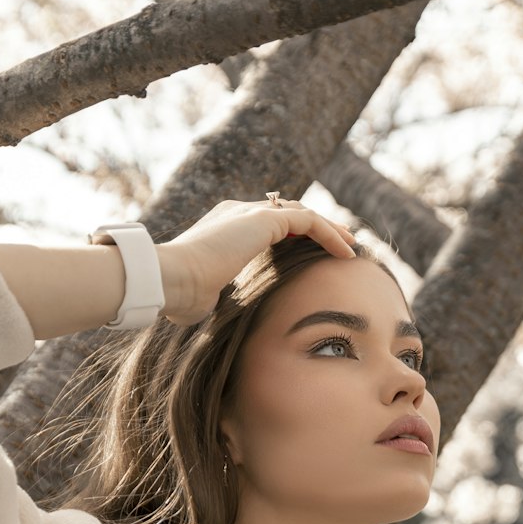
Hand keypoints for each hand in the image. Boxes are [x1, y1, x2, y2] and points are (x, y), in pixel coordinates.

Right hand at [157, 197, 356, 325]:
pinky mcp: (262, 219)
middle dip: (315, 227)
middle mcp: (236, 213)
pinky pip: (309, 221)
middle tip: (338, 244)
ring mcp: (249, 213)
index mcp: (222, 227)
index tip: (308, 255)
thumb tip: (212, 311)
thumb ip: (214, 295)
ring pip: (302, 213)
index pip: (264, 225)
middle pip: (286, 212)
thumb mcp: (203, 296)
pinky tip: (347, 254)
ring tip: (351, 246)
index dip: (290, 237)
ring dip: (330, 230)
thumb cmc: (180, 295)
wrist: (170, 279)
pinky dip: (330, 235)